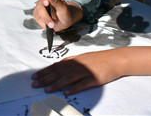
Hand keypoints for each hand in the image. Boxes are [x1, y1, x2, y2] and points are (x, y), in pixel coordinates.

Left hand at [31, 46, 150, 95]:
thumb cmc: (99, 59)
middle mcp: (78, 65)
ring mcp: (86, 71)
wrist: (116, 59)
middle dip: (45, 78)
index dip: (44, 71)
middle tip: (34, 84)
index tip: (35, 76)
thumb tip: (58, 65)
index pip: (56, 66)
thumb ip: (70, 62)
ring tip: (46, 90)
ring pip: (68, 78)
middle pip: (59, 72)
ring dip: (56, 84)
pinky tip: (66, 93)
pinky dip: (73, 88)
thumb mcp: (83, 58)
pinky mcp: (94, 79)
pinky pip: (82, 84)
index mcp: (74, 60)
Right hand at [34, 0, 82, 31]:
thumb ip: (56, 2)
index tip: (47, 2)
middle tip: (51, 20)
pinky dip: (43, 22)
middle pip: (39, 3)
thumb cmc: (65, 12)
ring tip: (53, 24)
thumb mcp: (64, 8)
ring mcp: (39, 7)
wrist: (66, 20)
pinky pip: (37, 18)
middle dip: (45, 13)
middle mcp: (43, 0)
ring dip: (45, 19)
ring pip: (38, 12)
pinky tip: (49, 24)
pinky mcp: (37, 15)